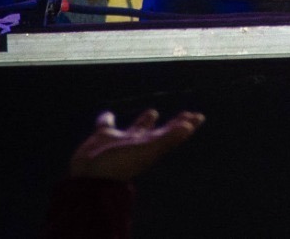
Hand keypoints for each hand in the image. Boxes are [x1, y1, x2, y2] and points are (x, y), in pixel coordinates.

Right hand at [68, 108, 203, 181]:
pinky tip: (107, 115)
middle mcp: (138, 142)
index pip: (174, 132)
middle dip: (173, 124)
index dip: (186, 124)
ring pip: (136, 128)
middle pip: (160, 131)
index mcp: (151, 144)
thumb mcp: (147, 151)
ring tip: (153, 112)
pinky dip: (106, 120)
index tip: (199, 117)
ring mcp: (120, 140)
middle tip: (185, 115)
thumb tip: (189, 128)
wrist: (90, 178)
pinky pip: (105, 125)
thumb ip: (167, 140)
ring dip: (145, 121)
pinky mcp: (101, 137)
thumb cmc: (121, 165)